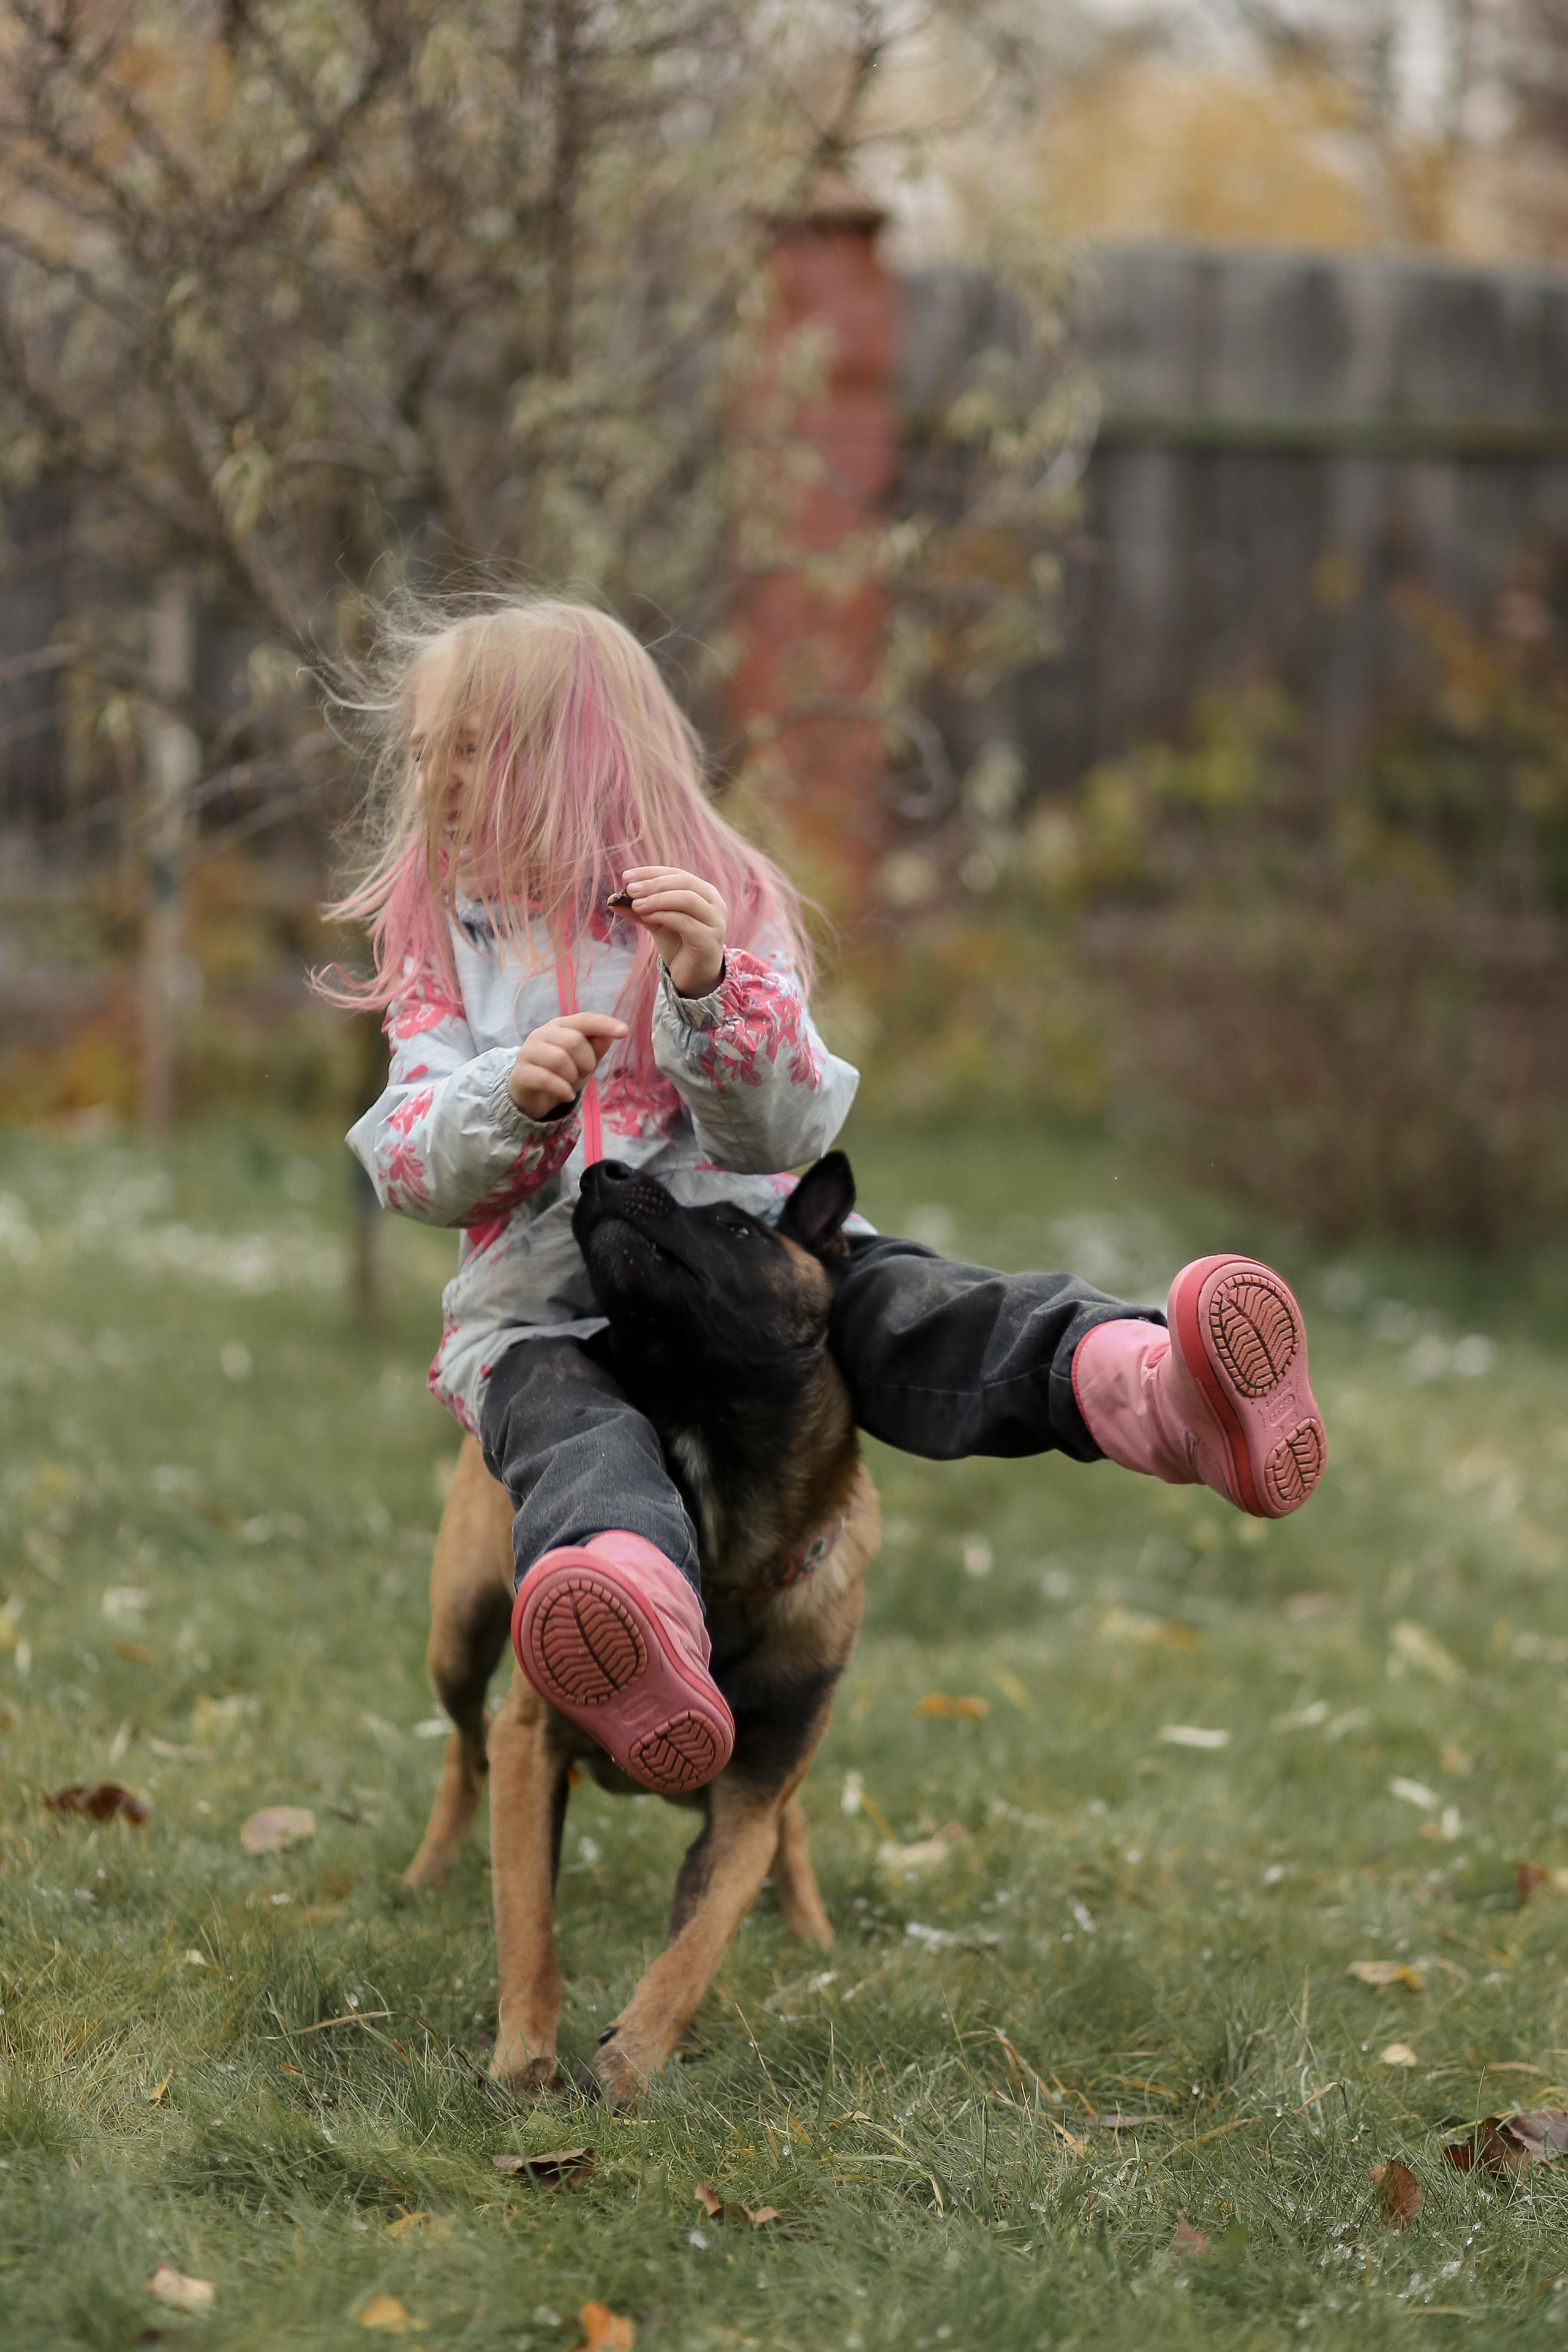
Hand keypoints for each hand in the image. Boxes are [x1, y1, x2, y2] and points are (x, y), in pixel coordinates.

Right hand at [506, 1012, 626, 1119]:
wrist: (531, 1096)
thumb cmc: (561, 1073)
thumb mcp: (584, 1061)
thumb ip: (596, 1047)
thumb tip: (612, 1034)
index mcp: (559, 1026)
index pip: (584, 1020)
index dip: (604, 1024)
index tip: (624, 1031)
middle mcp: (542, 1034)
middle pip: (573, 1041)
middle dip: (586, 1061)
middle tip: (583, 1072)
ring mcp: (528, 1052)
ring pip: (559, 1059)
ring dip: (573, 1075)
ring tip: (572, 1082)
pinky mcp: (521, 1073)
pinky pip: (546, 1079)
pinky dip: (562, 1089)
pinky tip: (567, 1095)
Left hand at [621, 865, 727, 995]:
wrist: (693, 977)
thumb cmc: (678, 945)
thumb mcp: (656, 922)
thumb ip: (639, 909)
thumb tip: (611, 900)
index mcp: (705, 893)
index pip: (677, 874)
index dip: (651, 872)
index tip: (626, 876)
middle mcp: (715, 903)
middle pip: (684, 883)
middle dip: (654, 884)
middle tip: (630, 889)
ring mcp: (715, 921)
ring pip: (687, 899)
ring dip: (658, 899)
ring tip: (636, 905)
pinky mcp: (709, 940)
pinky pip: (685, 921)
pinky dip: (663, 915)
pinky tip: (647, 917)